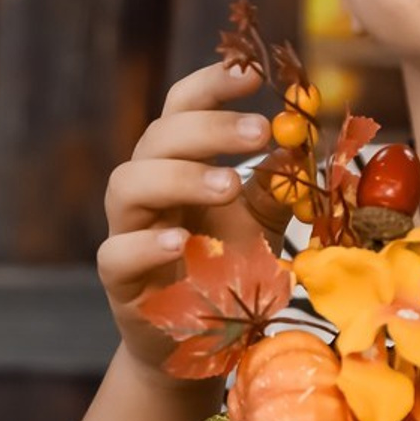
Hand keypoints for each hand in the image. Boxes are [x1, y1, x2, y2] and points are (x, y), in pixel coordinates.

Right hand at [96, 60, 289, 376]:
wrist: (200, 344)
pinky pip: (115, 253)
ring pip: (127, 184)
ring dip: (179, 177)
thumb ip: (278, 183)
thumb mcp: (262, 222)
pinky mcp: (120, 282)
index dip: (210, 85)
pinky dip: (147, 244)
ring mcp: (126, 232)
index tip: (253, 76)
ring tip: (229, 185)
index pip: (181, 109)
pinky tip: (182, 242)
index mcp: (178, 164)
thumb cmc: (228, 271)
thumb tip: (303, 138)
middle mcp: (146, 190)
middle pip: (156, 138)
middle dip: (208, 129)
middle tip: (260, 131)